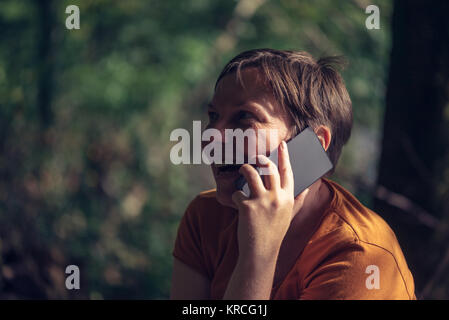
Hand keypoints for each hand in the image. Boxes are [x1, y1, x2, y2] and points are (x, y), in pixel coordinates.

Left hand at [231, 141, 301, 260]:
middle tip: (255, 157)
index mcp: (288, 198)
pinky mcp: (247, 206)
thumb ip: (297, 202)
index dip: (285, 156)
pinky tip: (238, 204)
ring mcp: (262, 201)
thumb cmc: (274, 233)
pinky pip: (238, 193)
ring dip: (245, 169)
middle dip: (261, 159)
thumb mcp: (289, 216)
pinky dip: (236, 196)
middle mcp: (277, 197)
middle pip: (270, 168)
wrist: (260, 252)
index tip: (282, 145)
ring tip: (242, 170)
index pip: (288, 172)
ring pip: (252, 173)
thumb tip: (306, 190)